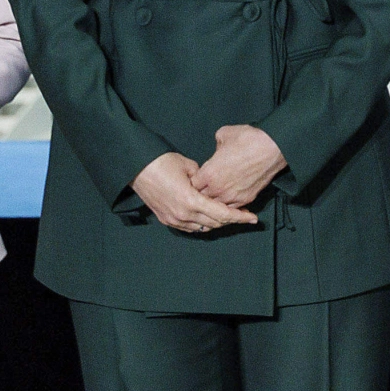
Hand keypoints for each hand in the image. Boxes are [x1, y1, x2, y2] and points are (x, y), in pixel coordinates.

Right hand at [132, 153, 256, 234]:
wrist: (136, 168)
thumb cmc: (162, 162)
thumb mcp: (189, 166)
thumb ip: (205, 179)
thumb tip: (213, 185)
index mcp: (191, 201)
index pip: (222, 214)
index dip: (240, 217)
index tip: (253, 217)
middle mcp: (183, 214)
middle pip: (215, 223)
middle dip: (232, 220)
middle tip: (245, 215)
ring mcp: (174, 219)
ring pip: (204, 227)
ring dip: (218, 223)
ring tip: (230, 216)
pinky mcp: (166, 220)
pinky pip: (191, 227)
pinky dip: (203, 224)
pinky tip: (211, 219)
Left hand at [191, 123, 287, 208]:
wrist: (273, 147)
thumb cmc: (249, 139)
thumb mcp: (224, 134)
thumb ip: (216, 146)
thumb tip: (218, 150)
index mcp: (208, 173)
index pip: (192, 185)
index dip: (194, 181)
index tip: (198, 177)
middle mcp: (218, 188)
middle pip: (201, 198)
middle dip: (202, 193)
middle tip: (205, 187)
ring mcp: (232, 196)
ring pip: (216, 206)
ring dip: (215, 201)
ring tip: (217, 195)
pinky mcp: (246, 199)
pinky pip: (232, 208)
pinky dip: (229, 205)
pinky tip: (229, 200)